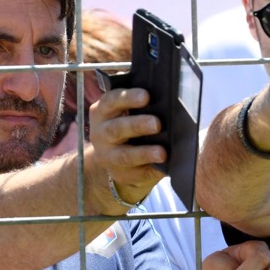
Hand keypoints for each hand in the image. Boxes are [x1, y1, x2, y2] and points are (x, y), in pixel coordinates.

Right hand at [88, 87, 166, 208]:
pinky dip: (152, 170)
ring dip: (144, 153)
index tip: (146, 96)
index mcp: (103, 112)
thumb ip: (140, 106)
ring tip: (162, 152)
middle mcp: (101, 133)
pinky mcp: (121, 174)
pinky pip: (137, 173)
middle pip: (117, 128)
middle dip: (138, 124)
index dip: (128, 97)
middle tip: (157, 123)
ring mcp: (108, 156)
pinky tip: (164, 168)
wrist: (117, 160)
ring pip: (125, 155)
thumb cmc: (129, 127)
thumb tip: (167, 103)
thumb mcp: (126, 113)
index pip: (112, 101)